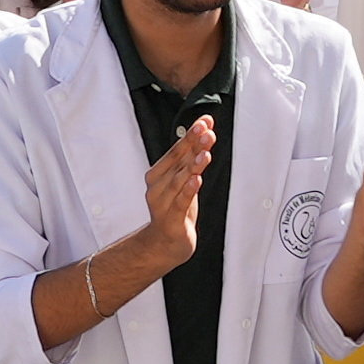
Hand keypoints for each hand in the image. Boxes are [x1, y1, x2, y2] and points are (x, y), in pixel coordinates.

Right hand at [140, 112, 215, 262]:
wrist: (166, 242)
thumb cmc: (176, 207)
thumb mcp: (186, 178)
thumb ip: (194, 154)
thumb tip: (206, 126)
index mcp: (159, 173)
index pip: (177, 149)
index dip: (191, 134)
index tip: (205, 121)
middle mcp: (157, 186)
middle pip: (178, 162)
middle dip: (193, 145)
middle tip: (207, 132)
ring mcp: (162, 203)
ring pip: (179, 180)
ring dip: (193, 166)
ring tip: (205, 154)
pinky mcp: (171, 219)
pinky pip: (180, 202)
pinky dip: (188, 190)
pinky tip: (196, 180)